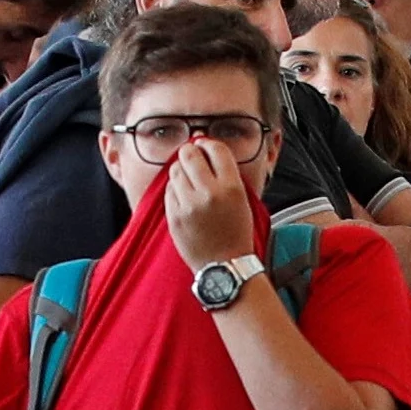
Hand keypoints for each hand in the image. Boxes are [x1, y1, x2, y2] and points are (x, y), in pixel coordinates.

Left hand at [160, 135, 263, 275]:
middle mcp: (209, 193)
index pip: (215, 148)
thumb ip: (226, 173)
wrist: (224, 265)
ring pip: (175, 170)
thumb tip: (204, 145)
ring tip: (190, 182)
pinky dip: (175, 189)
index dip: (208, 143)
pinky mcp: (174, 216)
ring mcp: (189, 205)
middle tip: (192, 158)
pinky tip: (185, 198)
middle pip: (190, 154)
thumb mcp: (242, 199)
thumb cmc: (235, 231)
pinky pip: (168, 190)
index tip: (204, 146)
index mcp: (231, 187)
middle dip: (190, 152)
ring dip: (181, 171)